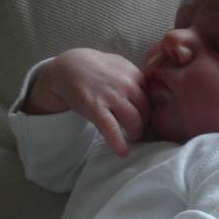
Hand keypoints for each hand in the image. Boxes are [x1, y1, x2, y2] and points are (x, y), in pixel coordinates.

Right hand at [26, 49, 149, 156]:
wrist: (67, 67)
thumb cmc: (95, 68)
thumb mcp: (119, 66)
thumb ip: (135, 79)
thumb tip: (150, 95)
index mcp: (135, 74)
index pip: (152, 98)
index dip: (151, 111)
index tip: (148, 119)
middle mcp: (127, 84)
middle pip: (146, 111)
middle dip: (145, 124)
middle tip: (141, 132)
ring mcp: (112, 96)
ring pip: (134, 121)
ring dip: (136, 134)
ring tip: (133, 139)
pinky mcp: (95, 107)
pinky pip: (112, 129)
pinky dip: (119, 143)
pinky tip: (123, 152)